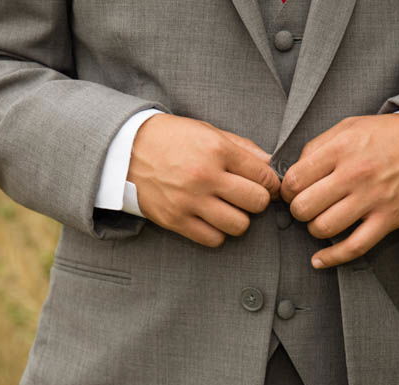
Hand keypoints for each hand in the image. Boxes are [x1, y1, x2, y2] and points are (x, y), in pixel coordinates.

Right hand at [128, 113, 279, 246]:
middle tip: (247, 197)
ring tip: (228, 209)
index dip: (272, 183)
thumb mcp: (207, 132)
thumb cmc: (172, 139)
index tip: (267, 185)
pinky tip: (210, 219)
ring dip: (239, 219)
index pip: (264, 175)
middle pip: (256, 202)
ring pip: (239, 225)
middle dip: (258, 201)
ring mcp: (189, 201)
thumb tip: (272, 165)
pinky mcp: (175, 220)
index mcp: (216, 150)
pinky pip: (213, 239)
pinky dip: (217, 233)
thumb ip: (242, 148)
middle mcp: (205, 176)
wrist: (126, 150)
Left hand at [280, 114, 398, 267]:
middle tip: (304, 207)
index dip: (286, 190)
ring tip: (320, 219)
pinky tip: (319, 260)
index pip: (295, 179)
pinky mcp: (387, 219)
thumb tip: (292, 172)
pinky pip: (354, 247)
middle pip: (304, 207)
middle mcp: (355, 174)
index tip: (290, 192)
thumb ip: (317, 146)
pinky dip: (332, 258)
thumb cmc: (385, 137)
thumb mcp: (349, 127)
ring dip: (314, 228)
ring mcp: (372, 199)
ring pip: (324, 228)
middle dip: (298, 210)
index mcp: (341, 148)